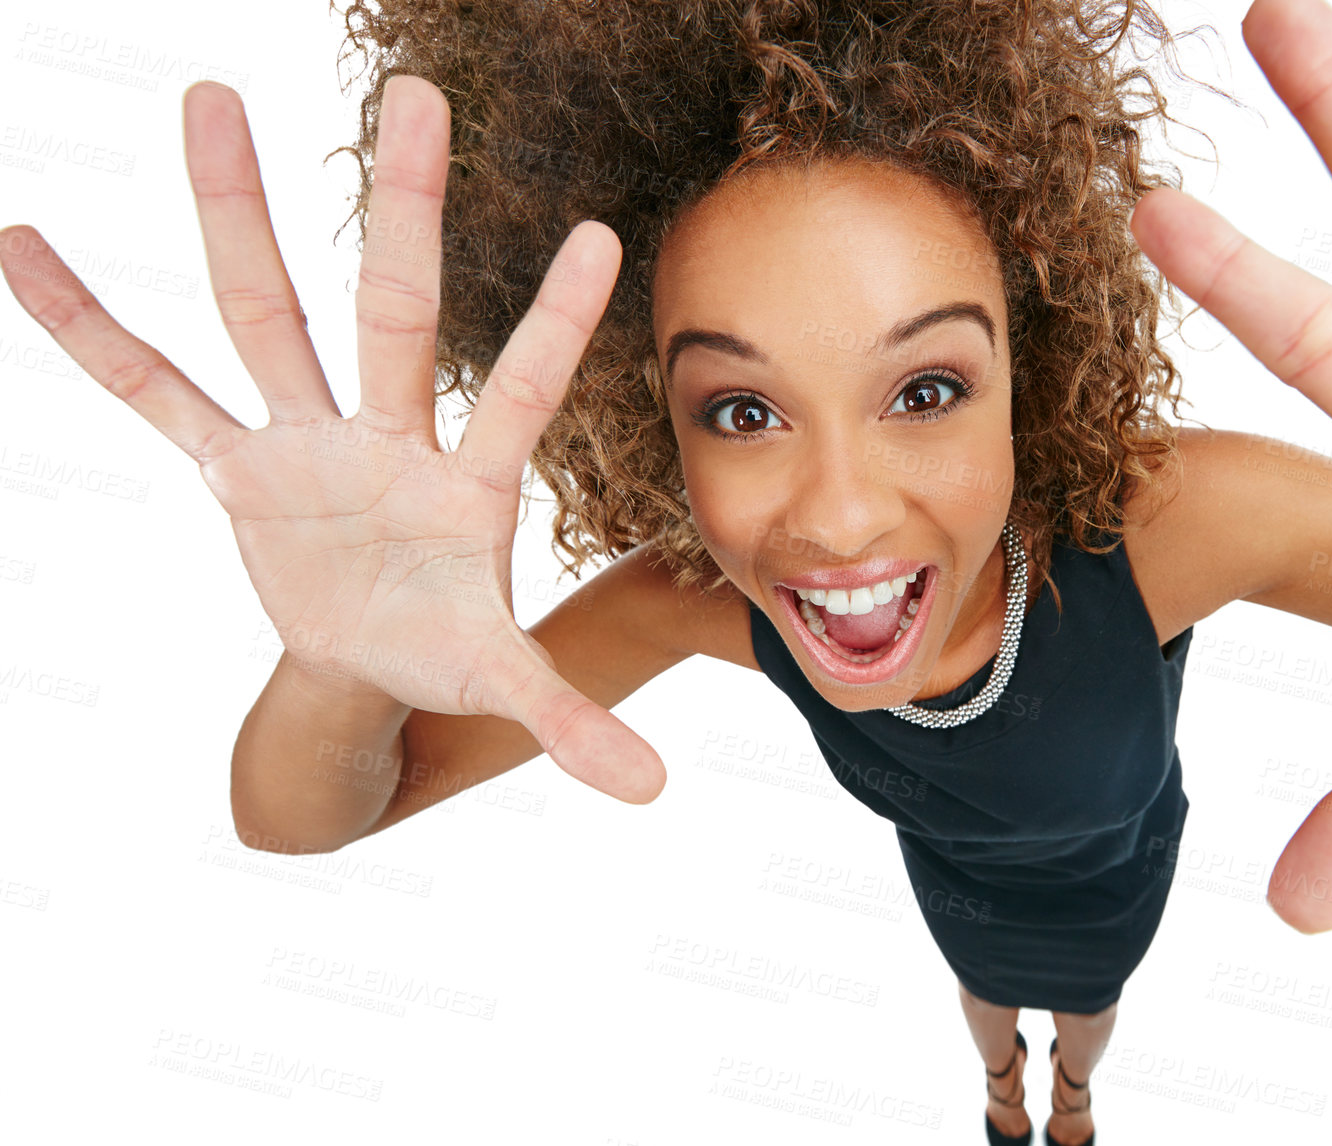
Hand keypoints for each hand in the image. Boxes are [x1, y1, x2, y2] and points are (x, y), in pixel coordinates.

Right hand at [0, 76, 664, 803]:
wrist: (367, 661)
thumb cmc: (443, 652)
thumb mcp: (502, 689)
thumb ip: (571, 725)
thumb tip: (657, 791)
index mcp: (468, 485)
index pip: (521, 388)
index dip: (554, 320)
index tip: (599, 233)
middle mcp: (389, 437)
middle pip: (395, 310)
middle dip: (406, 210)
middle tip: (419, 91)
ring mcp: (305, 442)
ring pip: (266, 314)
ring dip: (236, 213)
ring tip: (206, 93)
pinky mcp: (235, 468)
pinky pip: (153, 390)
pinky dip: (91, 329)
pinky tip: (22, 246)